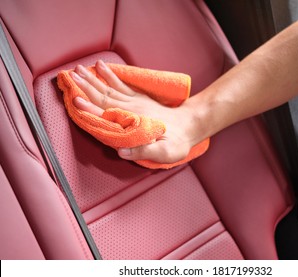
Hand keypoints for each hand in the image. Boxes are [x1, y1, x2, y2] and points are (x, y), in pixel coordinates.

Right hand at [71, 60, 202, 163]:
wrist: (192, 124)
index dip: (90, 108)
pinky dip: (110, 76)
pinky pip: (122, 85)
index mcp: (134, 122)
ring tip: (78, 69)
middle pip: (104, 96)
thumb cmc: (178, 141)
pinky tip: (102, 67)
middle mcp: (132, 108)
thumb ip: (144, 150)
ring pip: (109, 88)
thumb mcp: (165, 152)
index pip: (108, 113)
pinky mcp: (140, 98)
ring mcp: (136, 101)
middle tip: (69, 76)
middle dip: (85, 87)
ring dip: (93, 79)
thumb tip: (121, 151)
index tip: (75, 99)